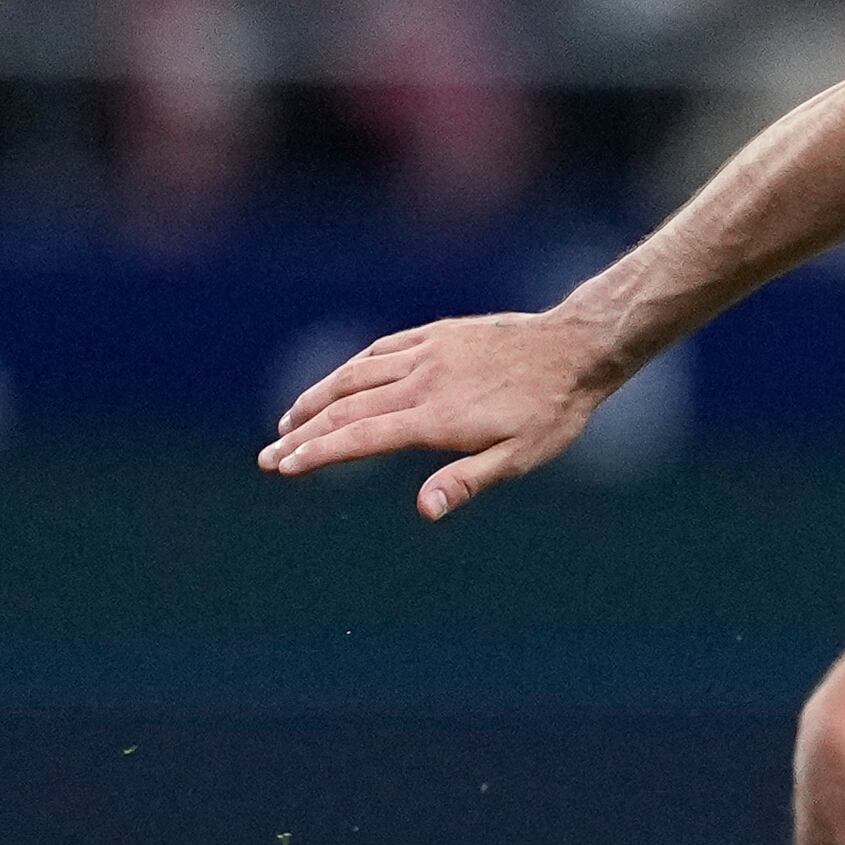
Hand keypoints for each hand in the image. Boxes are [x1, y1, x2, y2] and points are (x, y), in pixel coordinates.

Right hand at [261, 308, 625, 519]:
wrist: (576, 347)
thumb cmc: (552, 412)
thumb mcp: (520, 458)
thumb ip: (468, 481)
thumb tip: (424, 509)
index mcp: (436, 416)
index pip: (360, 437)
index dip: (317, 453)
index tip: (284, 467)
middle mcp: (422, 380)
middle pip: (346, 407)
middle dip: (302, 432)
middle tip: (268, 456)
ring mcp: (427, 352)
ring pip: (356, 374)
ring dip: (317, 397)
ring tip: (289, 419)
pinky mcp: (438, 334)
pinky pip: (381, 349)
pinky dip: (351, 368)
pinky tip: (338, 380)